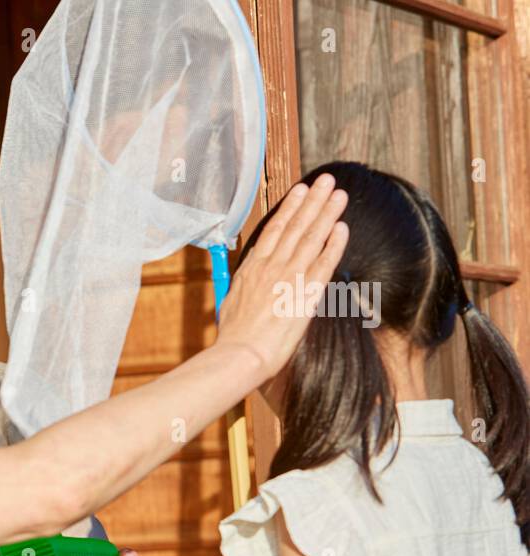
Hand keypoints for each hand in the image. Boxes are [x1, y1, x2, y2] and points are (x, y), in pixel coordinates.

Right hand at [215, 173, 349, 379]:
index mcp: (253, 269)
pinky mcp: (305, 293)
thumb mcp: (232, 303)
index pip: (274, 231)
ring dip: (327, 214)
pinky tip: (342, 227)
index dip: (289, 209)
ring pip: (311, 238)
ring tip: (339, 194)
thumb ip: (244, 285)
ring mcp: (289, 277)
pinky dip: (334, 244)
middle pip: (295, 227)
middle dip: (312, 201)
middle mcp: (271, 266)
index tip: (300, 191)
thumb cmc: (234, 336)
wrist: (240, 354)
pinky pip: (324, 263)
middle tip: (326, 181)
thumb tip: (249, 275)